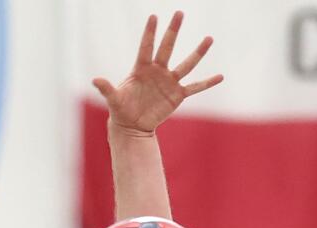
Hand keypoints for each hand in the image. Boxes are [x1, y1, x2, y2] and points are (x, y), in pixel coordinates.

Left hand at [93, 11, 221, 135]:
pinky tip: (220, 76)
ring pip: (186, 64)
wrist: (132, 126)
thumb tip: (95, 79)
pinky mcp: (177, 95)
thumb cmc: (121, 110)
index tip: (154, 16)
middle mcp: (157, 71)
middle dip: (173, 31)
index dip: (149, 33)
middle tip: (179, 13)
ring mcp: (169, 81)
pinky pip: (195, 87)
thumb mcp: (113, 100)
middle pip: (167, 48)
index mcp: (141, 69)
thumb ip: (107, 88)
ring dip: (198, 53)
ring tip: (209, 39)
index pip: (146, 47)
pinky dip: (207, 83)